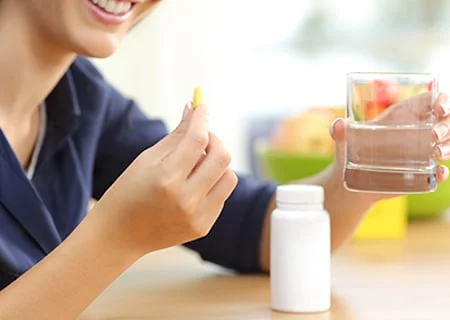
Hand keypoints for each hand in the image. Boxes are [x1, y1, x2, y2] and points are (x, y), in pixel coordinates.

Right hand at [91, 104, 237, 256]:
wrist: (118, 236)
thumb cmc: (127, 192)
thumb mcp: (146, 160)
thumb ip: (176, 136)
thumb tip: (194, 109)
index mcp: (165, 178)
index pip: (198, 140)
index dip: (202, 118)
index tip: (202, 107)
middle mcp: (185, 199)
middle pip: (222, 157)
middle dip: (214, 139)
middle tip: (202, 138)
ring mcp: (197, 216)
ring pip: (229, 177)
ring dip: (217, 164)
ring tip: (197, 164)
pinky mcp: (203, 227)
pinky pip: (222, 196)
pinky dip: (212, 183)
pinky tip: (193, 185)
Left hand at [330, 92, 449, 201]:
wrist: (349, 180)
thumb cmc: (350, 152)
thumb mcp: (344, 139)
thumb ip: (339, 130)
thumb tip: (338, 124)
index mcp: (404, 115)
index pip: (432, 100)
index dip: (443, 101)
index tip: (440, 110)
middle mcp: (417, 131)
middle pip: (446, 122)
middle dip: (447, 126)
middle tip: (434, 136)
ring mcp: (421, 152)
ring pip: (449, 144)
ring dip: (449, 146)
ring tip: (436, 153)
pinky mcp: (420, 173)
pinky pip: (439, 172)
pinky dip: (442, 172)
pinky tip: (438, 172)